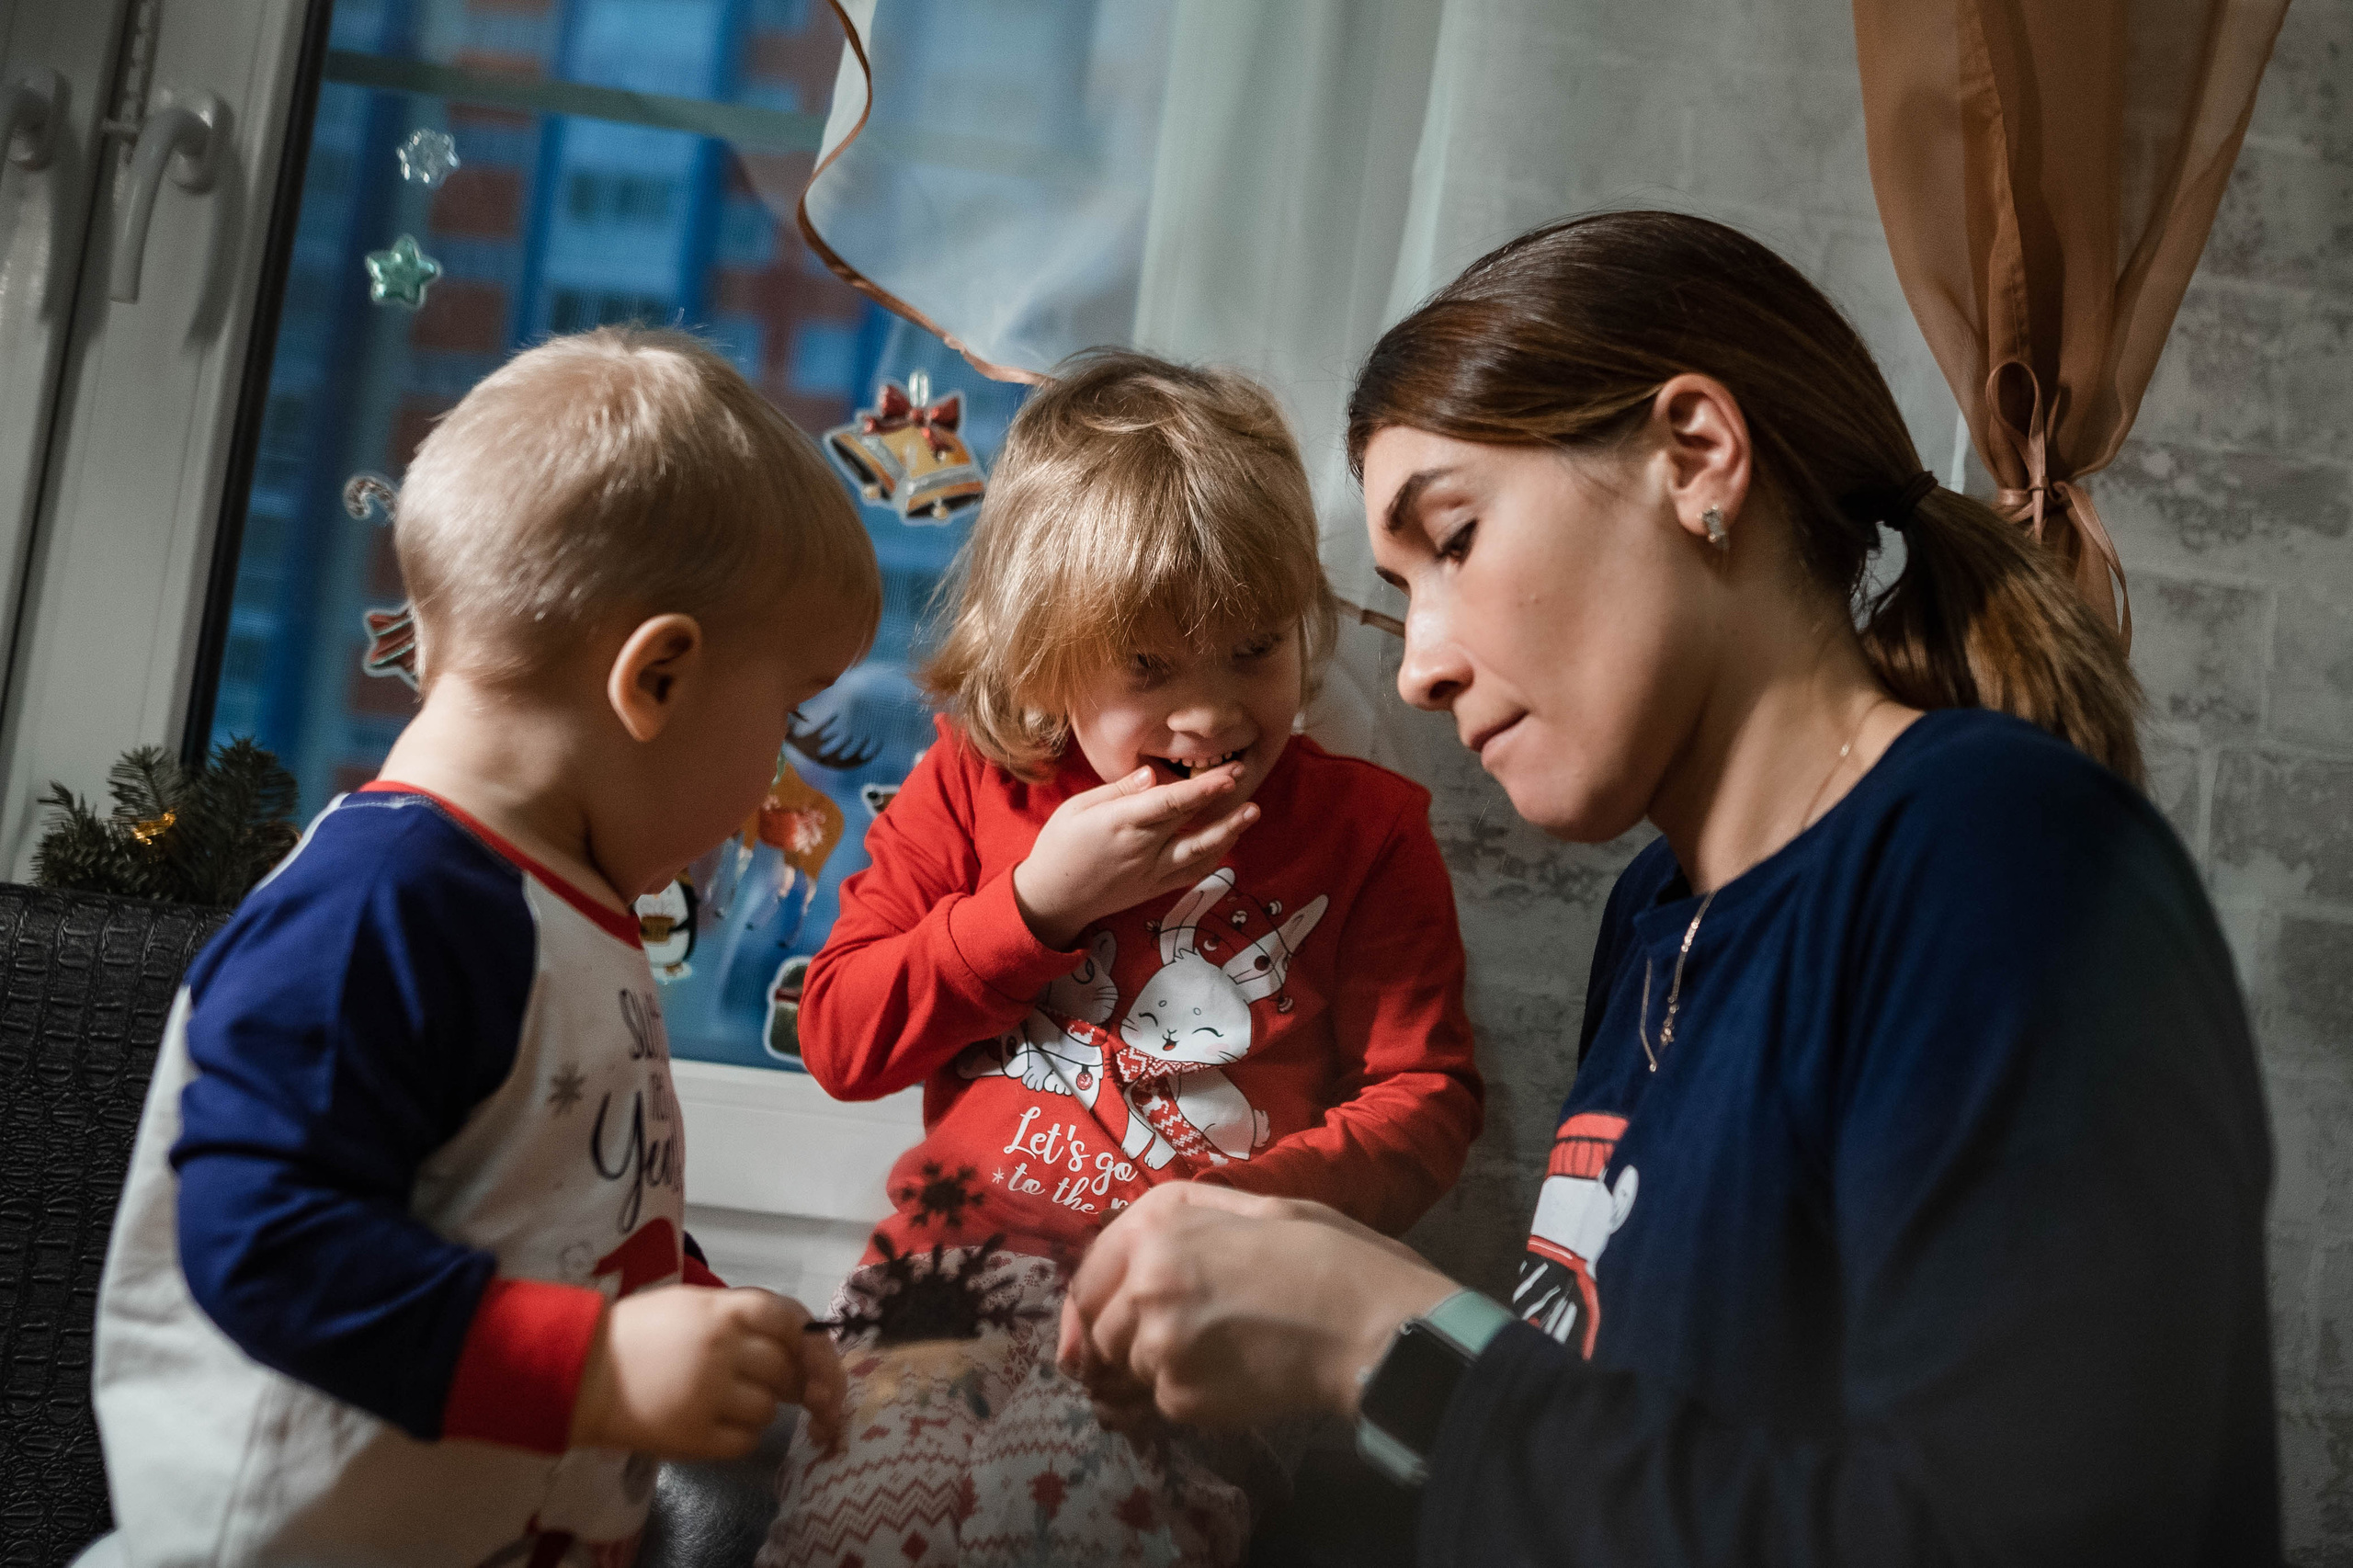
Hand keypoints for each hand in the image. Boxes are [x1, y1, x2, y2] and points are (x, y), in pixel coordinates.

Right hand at [569, 1285, 846, 1459]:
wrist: (580, 1373)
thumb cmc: (637, 1334)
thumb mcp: (689, 1305)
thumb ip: (740, 1316)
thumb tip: (796, 1338)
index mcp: (721, 1311)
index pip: (789, 1318)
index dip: (803, 1338)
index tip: (801, 1351)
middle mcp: (722, 1350)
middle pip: (783, 1368)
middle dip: (782, 1378)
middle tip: (762, 1382)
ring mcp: (710, 1396)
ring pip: (768, 1408)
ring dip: (760, 1407)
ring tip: (728, 1401)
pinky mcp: (696, 1437)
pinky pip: (746, 1441)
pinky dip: (742, 1436)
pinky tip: (719, 1424)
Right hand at [1012, 765, 1258, 948]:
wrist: (1052, 900)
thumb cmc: (1059, 846)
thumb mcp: (1077, 808)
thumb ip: (1117, 791)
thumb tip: (1151, 775)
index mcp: (1120, 823)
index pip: (1170, 802)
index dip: (1203, 789)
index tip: (1227, 775)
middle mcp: (1141, 849)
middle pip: (1192, 823)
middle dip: (1223, 800)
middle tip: (1244, 774)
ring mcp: (1151, 873)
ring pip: (1200, 853)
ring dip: (1229, 832)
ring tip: (1252, 812)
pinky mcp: (1155, 889)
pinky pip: (1192, 873)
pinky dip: (1213, 857)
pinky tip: (1227, 840)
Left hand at [1057, 1183, 1457, 1428]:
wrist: (1371, 1326)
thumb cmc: (1329, 1256)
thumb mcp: (1253, 1209)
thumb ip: (1183, 1224)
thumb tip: (1135, 1258)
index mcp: (1158, 1230)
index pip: (1088, 1280)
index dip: (1089, 1308)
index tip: (1095, 1329)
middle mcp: (1144, 1286)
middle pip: (1100, 1332)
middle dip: (1124, 1342)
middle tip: (1175, 1343)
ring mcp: (1158, 1346)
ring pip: (1130, 1369)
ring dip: (1157, 1369)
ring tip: (1218, 1355)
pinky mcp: (1181, 1397)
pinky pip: (1163, 1401)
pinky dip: (1188, 1395)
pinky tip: (1234, 1376)